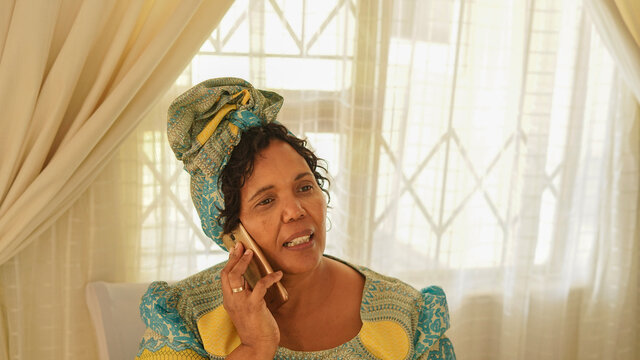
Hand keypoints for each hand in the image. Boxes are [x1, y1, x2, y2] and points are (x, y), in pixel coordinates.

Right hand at [221, 242, 282, 357]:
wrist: (257, 345)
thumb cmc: (254, 327)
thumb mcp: (245, 308)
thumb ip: (244, 294)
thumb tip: (248, 279)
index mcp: (229, 300)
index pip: (224, 277)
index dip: (230, 261)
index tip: (235, 249)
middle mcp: (231, 300)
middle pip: (227, 274)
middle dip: (234, 257)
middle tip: (241, 246)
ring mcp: (241, 303)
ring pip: (236, 277)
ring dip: (244, 262)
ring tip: (252, 253)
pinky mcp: (254, 306)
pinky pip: (260, 286)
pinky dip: (270, 278)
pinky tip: (278, 274)